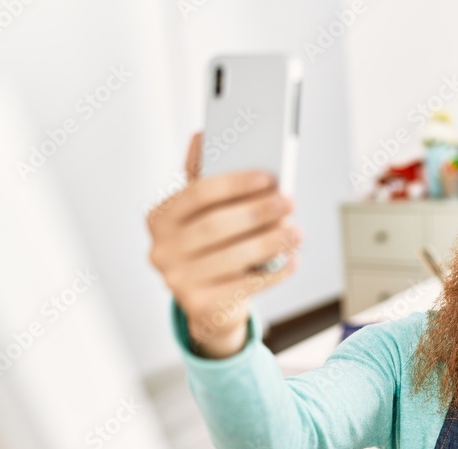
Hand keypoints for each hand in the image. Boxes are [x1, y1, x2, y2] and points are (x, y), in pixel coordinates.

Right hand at [146, 132, 301, 357]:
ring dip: (271, 242)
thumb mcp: (205, 213)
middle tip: (289, 203)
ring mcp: (176, 280)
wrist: (209, 304)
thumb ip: (204, 177)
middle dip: (258, 212)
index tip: (269, 177)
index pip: (198, 193)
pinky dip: (274, 272)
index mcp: (160, 217)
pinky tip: (292, 260)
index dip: (236, 184)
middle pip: (217, 226)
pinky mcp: (199, 305)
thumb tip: (202, 134)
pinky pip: (245, 285)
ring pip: (233, 256)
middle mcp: (161, 249)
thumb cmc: (211, 247)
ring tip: (297, 232)